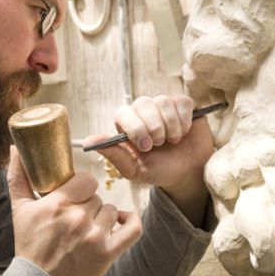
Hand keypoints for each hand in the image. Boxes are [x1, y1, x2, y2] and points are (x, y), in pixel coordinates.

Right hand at [7, 147, 142, 275]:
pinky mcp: (108, 253)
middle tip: (74, 219)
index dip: (81, 186)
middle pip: (96, 197)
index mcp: (57, 205)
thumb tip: (15, 148)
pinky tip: (120, 220)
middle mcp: (78, 218)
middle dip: (87, 205)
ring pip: (110, 210)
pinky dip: (130, 221)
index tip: (74, 195)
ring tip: (87, 229)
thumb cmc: (29, 246)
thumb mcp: (19, 210)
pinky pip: (132, 228)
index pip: (86, 180)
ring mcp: (95, 237)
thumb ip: (18, 176)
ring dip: (102, 217)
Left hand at [85, 95, 213, 226]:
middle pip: (143, 103)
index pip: (123, 113)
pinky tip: (183, 133)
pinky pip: (182, 102)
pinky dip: (184, 121)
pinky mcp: (183, 104)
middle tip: (159, 144)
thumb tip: (88, 142)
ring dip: (170, 126)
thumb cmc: (158, 170)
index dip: (135, 128)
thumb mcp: (134, 169)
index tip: (146, 147)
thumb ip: (114, 155)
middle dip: (154, 127)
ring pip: (163, 102)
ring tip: (172, 140)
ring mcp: (163, 105)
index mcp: (127, 124)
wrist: (186, 173)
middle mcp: (143, 110)